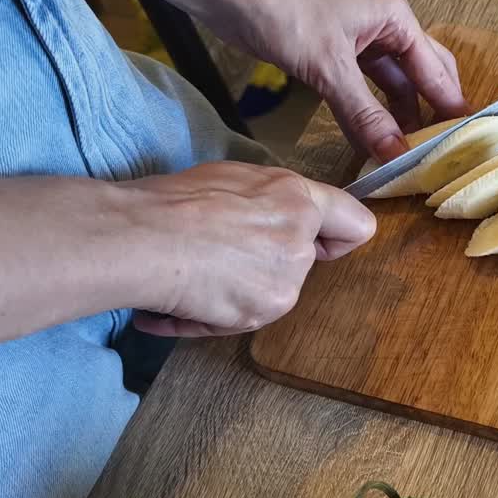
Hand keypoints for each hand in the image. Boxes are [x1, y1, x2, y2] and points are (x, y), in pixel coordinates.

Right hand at [122, 162, 375, 337]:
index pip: (356, 225)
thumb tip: (269, 215)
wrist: (141, 238)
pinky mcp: (262, 313)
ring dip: (237, 290)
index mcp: (297, 200)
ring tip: (194, 272)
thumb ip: (270, 202)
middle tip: (222, 252)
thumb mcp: (235, 180)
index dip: (338, 237)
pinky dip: (209, 315)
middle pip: (302, 262)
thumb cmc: (173, 202)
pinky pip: (241, 317)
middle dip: (267, 262)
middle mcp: (300, 241)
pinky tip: (178, 298)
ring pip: (270, 291)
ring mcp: (285, 281)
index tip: (322, 242)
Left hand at [208, 0, 469, 161]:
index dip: (452, 111)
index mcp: (397, 19)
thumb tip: (395, 153)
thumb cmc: (281, 9)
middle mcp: (386, 29)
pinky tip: (373, 142)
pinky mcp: (338, 56)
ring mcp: (362, 42)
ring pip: (395, 87)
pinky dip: (371, 115)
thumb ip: (364, 114)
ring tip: (407, 156)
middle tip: (441, 154)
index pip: (438, 73)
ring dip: (400, 119)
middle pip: (425, 78)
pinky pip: (366, 91)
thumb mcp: (328, 68)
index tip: (466, 146)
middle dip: (433, 115)